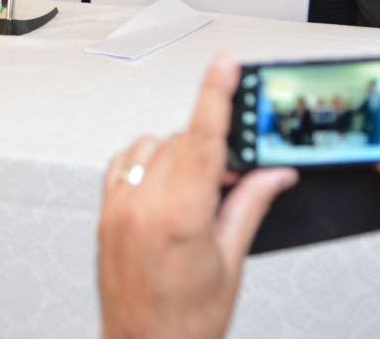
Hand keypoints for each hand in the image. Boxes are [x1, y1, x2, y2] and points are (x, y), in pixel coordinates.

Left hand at [98, 54, 296, 338]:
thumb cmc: (187, 323)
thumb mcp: (231, 262)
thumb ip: (251, 206)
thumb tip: (276, 173)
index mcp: (181, 218)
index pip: (203, 139)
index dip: (216, 95)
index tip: (225, 66)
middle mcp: (143, 206)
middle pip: (183, 141)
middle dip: (213, 149)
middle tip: (237, 175)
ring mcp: (118, 209)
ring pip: (152, 147)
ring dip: (179, 154)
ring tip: (200, 189)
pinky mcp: (104, 215)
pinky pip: (123, 163)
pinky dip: (146, 162)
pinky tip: (165, 184)